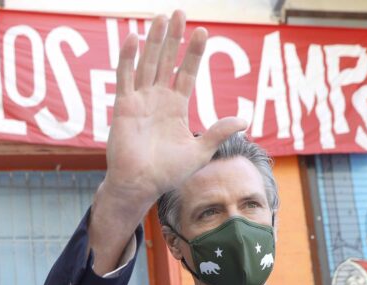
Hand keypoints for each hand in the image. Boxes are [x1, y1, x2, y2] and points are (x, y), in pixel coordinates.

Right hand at [100, 10, 247, 206]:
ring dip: (154, 41)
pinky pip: (125, 76)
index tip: (203, 32)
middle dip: (174, 38)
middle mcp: (158, 100)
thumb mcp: (199, 152)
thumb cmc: (168, 173)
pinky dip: (128, 57)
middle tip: (180, 12)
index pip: (186, 73)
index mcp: (176, 108)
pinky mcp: (123, 106)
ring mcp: (140, 101)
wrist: (141, 185)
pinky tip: (134, 37)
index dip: (194, 53)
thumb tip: (244, 120)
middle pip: (167, 61)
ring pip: (147, 63)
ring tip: (162, 17)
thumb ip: (217, 133)